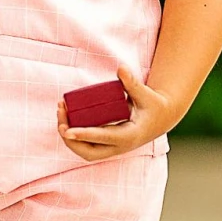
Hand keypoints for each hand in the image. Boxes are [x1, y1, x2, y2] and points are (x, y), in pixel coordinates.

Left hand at [57, 65, 174, 162]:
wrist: (161, 118)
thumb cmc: (153, 105)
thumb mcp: (146, 94)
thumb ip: (133, 83)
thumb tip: (120, 69)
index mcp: (128, 136)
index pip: (102, 138)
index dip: (83, 135)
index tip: (67, 130)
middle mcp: (119, 147)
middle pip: (88, 151)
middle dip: (70, 137)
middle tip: (60, 112)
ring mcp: (112, 148)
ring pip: (84, 151)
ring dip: (69, 136)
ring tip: (61, 110)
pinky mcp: (107, 145)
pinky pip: (86, 145)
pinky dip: (74, 135)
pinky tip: (65, 117)